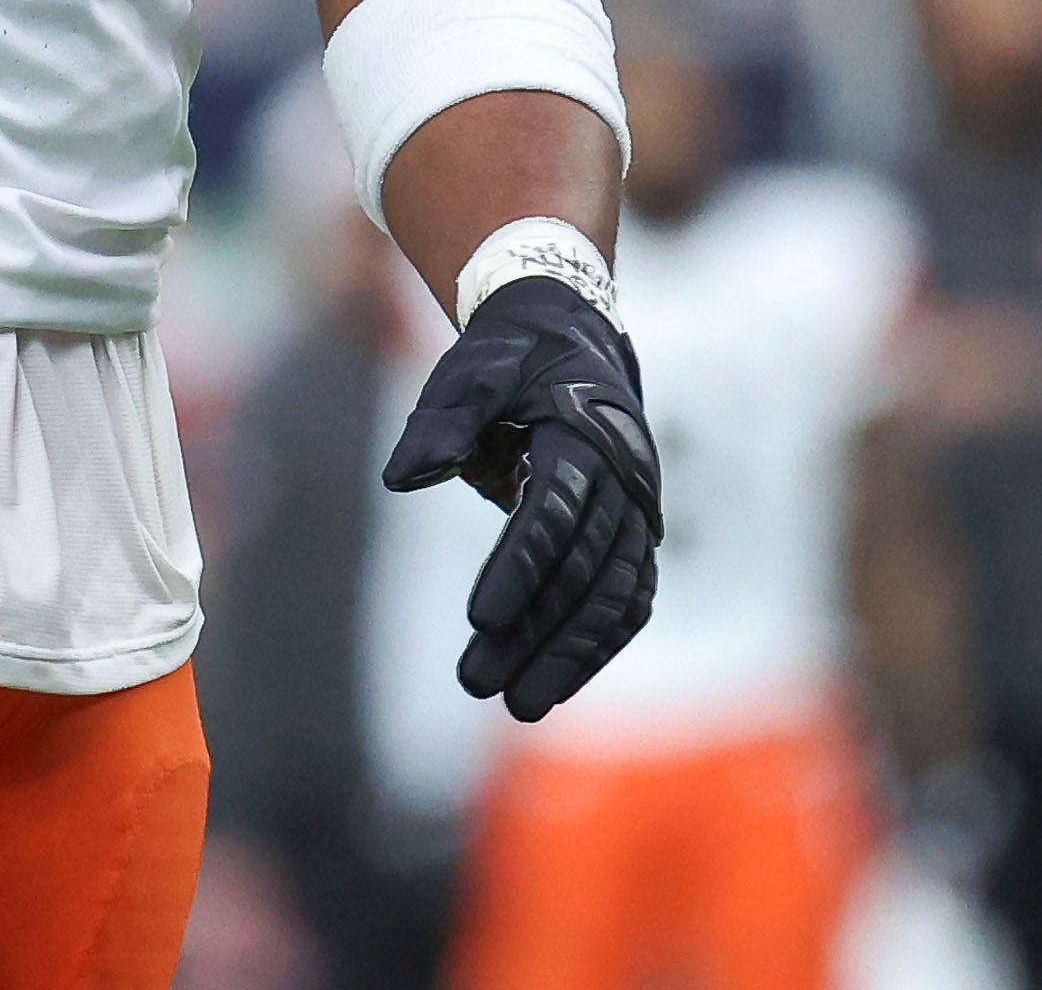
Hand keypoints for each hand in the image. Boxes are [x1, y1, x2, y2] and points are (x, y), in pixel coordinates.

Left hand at [383, 273, 659, 719]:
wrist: (572, 337)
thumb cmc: (511, 356)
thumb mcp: (472, 369)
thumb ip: (444, 420)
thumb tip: (402, 478)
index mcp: (584, 435)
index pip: (554, 513)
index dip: (519, 567)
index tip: (478, 618)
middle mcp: (624, 480)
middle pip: (582, 569)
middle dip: (535, 631)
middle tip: (479, 683)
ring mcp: (638, 512)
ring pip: (611, 596)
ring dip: (569, 654)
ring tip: (518, 704)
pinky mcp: (636, 536)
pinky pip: (626, 599)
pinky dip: (597, 644)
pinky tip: (557, 684)